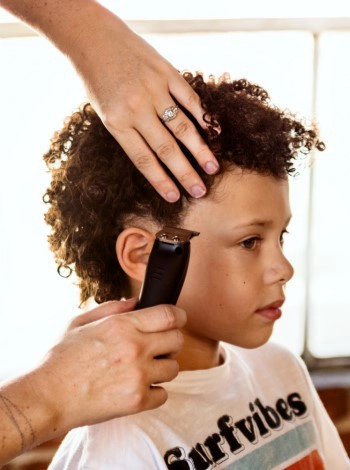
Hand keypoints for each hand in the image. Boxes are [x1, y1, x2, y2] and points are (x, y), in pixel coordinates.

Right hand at [29, 299, 185, 433]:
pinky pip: (164, 394)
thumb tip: (136, 301)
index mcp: (122, 325)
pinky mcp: (137, 401)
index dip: (178, 316)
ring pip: (174, 368)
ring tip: (144, 369)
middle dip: (171, 341)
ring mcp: (138, 376)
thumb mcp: (80, 322)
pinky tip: (137, 388)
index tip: (178, 319)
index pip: (169, 315)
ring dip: (163, 367)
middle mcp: (135, 348)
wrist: (47, 397)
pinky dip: (154, 392)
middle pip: (177, 340)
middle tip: (159, 346)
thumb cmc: (60, 359)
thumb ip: (111, 308)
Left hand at [65, 4, 219, 201]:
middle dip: (185, 173)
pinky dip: (202, 116)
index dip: (161, 180)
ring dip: (199, 150)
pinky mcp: (166, 73)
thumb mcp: (106, 112)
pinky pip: (189, 99)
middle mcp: (136, 108)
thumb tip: (160, 155)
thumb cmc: (99, 81)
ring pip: (182, 126)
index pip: (143, 159)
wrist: (95, 39)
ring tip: (212, 168)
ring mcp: (154, 90)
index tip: (175, 196)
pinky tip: (213, 131)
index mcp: (117, 123)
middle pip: (166, 148)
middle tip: (200, 191)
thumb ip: (131, 131)